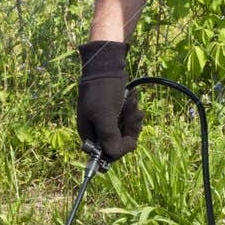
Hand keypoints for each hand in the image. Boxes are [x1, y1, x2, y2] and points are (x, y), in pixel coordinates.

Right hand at [75, 40, 142, 162]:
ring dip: (133, 119)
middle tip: (134, 115)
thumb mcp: (105, 116)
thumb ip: (109, 138)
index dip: (120, 149)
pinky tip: (132, 100)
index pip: (107, 156)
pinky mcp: (115, 115)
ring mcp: (106, 123)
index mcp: (89, 136)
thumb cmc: (102, 92)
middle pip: (119, 144)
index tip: (129, 138)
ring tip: (133, 104)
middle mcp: (97, 132)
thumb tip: (114, 155)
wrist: (106, 68)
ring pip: (126, 133)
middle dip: (130, 130)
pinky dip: (132, 113)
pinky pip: (128, 122)